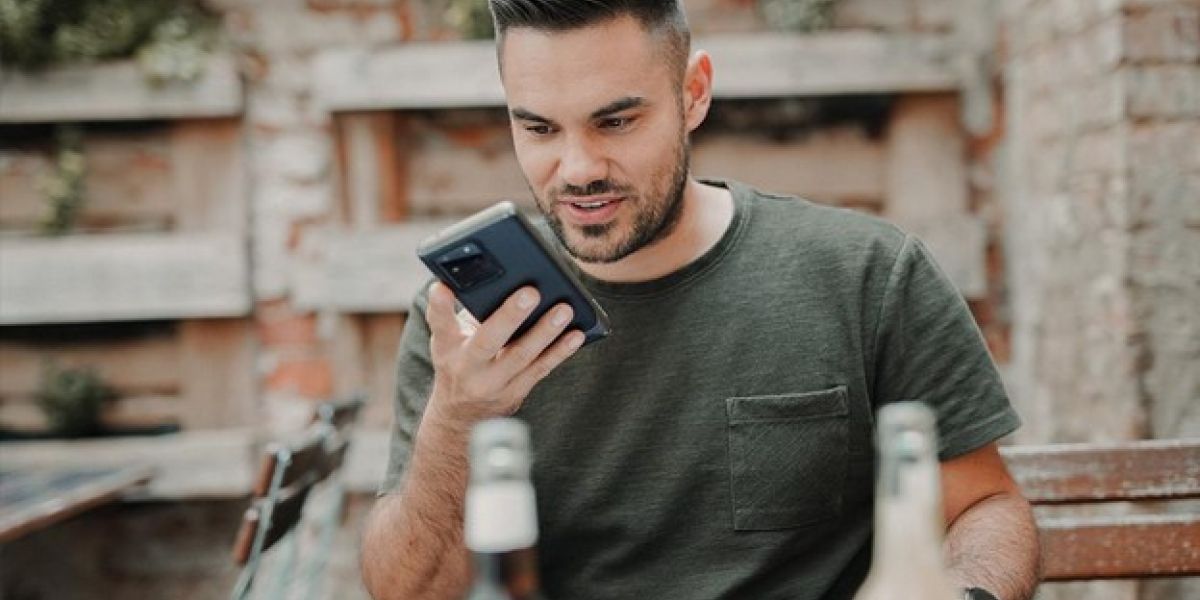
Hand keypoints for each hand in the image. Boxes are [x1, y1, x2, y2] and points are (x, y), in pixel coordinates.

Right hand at [424, 281, 584, 424]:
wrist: (460, 415)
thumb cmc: (459, 362)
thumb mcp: (449, 339)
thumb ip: (462, 313)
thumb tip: (493, 280)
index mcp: (447, 347)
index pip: (439, 323)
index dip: (439, 305)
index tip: (441, 287)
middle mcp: (467, 367)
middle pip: (487, 341)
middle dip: (510, 316)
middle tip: (531, 292)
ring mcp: (493, 383)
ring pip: (521, 356)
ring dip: (545, 332)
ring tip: (564, 310)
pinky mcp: (515, 392)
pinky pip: (540, 369)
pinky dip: (560, 351)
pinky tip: (576, 335)